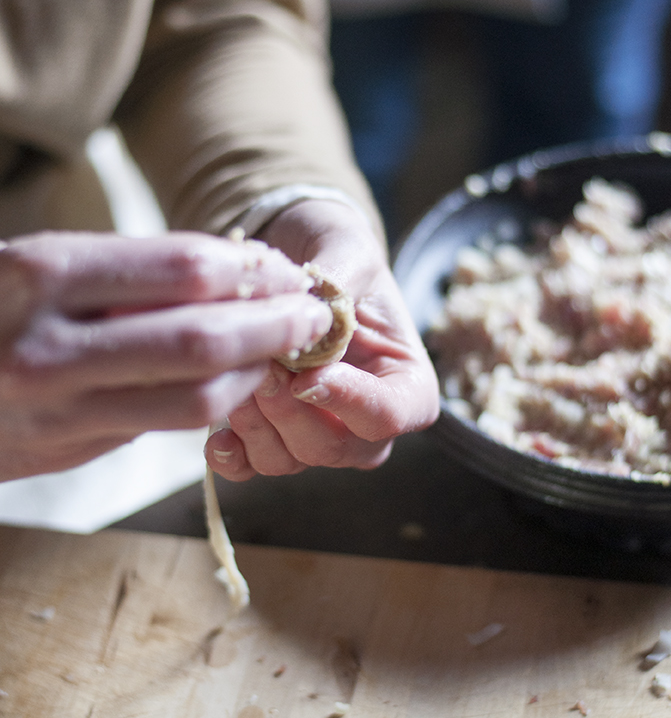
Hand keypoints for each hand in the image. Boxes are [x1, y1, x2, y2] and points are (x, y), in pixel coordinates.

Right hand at [0, 230, 331, 479]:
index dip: (251, 269)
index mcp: (40, 274)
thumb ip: (126, 274)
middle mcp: (50, 346)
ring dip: (256, 373)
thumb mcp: (38, 264)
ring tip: (284, 350)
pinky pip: (163, 427)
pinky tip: (237, 380)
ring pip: (197, 400)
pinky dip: (213, 402)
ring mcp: (59, 409)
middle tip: (313, 313)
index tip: (282, 267)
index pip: (183, 268)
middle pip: (203, 340)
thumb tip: (235, 279)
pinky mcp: (69, 452)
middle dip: (275, 325)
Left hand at [205, 200, 439, 479]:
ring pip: (290, 461)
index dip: (351, 402)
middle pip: (337, 448)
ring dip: (256, 425)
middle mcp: (365, 422)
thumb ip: (338, 282)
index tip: (308, 375)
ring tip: (238, 373)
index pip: (393, 414)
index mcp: (405, 382)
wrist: (295, 254)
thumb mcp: (348, 250)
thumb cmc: (335, 254)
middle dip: (292, 412)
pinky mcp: (271, 439)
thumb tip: (311, 311)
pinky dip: (231, 454)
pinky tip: (217, 428)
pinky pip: (251, 467)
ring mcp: (317, 436)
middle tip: (262, 367)